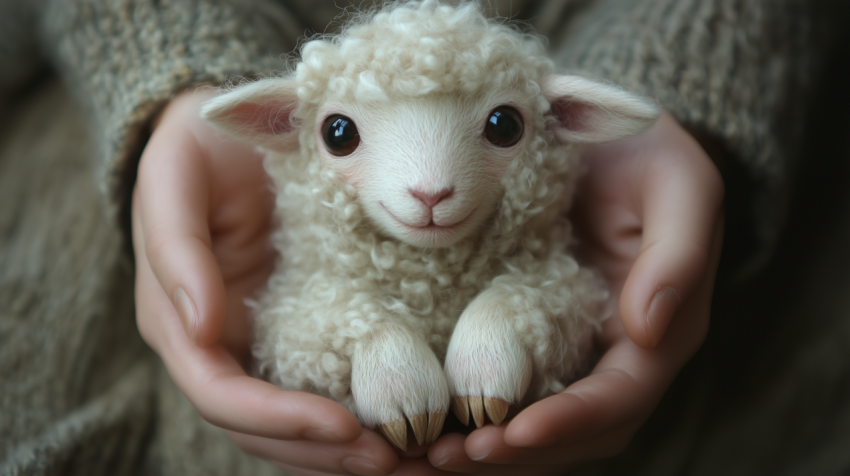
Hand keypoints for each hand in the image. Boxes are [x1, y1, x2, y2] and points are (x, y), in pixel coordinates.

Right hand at [132, 90, 403, 474]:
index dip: (278, 418)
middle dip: (323, 452)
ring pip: (294, 422)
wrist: (228, 129)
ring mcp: (260, 341)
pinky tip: (406, 421)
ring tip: (412, 458)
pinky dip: (359, 413)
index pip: (222, 395)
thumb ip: (176, 252)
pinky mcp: (298, 327)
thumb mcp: (173, 181)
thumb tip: (200, 329)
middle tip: (395, 461)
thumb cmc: (196, 150)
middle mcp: (219, 345)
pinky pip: (325, 385)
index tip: (344, 427)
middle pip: (263, 428)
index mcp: (180, 322)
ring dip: (345, 451)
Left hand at [421, 111, 723, 473]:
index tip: (511, 433)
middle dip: (512, 454)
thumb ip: (678, 253)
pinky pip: (504, 390)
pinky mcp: (532, 336)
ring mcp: (572, 350)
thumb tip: (647, 329)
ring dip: (484, 451)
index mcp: (660, 332)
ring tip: (419, 458)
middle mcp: (616, 355)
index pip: (618, 400)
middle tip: (441, 460)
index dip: (568, 423)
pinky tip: (421, 421)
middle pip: (572, 433)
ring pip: (535, 426)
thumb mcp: (680, 183)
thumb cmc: (650, 153)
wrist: (608, 137)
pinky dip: (467, 415)